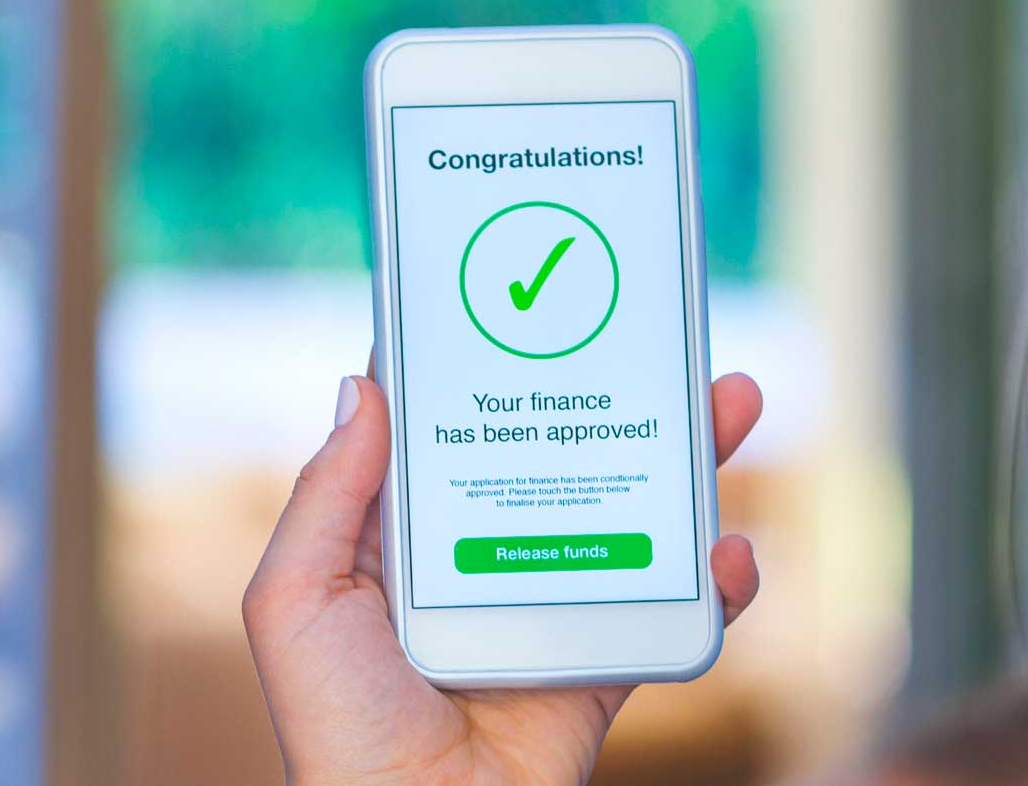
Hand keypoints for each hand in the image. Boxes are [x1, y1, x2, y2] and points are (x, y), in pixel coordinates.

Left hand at [244, 371, 763, 784]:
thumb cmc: (337, 729)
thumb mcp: (294, 601)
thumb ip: (325, 496)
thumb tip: (362, 382)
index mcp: (400, 540)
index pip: (446, 433)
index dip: (480, 368)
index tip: (517, 297)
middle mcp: (477, 560)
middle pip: (555, 455)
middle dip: (607, 393)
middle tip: (653, 336)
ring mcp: (544, 609)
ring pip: (626, 513)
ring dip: (683, 460)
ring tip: (726, 402)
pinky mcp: (600, 663)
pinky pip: (670, 609)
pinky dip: (716, 581)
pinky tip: (732, 552)